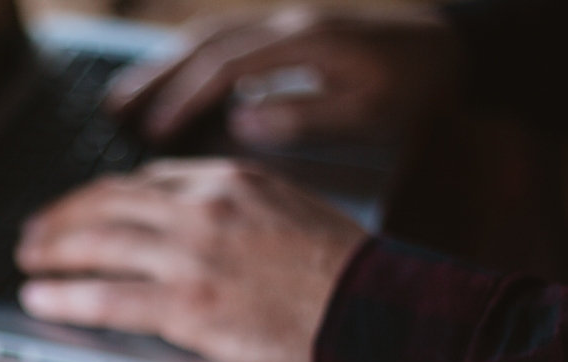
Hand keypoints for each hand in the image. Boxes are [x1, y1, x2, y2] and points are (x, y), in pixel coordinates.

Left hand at [15, 159, 366, 361]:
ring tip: (27, 261)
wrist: (369, 312)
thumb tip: (187, 215)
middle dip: (63, 216)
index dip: (103, 197)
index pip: (145, 181)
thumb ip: (234, 206)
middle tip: (35, 232)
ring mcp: (189, 255)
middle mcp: (201, 207)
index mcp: (228, 180)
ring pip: (99, 244)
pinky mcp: (184, 304)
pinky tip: (40, 298)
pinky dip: (65, 297)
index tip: (85, 209)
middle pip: (109, 203)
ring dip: (53, 251)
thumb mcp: (287, 210)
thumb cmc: (340, 271)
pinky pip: (107, 297)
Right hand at [107, 5, 459, 144]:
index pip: (226, 67)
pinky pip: (225, 47)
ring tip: (122, 98)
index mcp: (305, 43)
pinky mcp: (288, 39)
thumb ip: (306, 116)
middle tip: (111, 109)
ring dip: (163, 68)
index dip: (184, 98)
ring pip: (209, 41)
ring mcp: (286, 28)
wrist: (456, 52)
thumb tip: (241, 121)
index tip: (152, 129)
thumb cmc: (419, 90)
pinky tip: (170, 86)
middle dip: (155, 77)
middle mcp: (287, 27)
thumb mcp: (371, 112)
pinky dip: (189, 67)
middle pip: (205, 45)